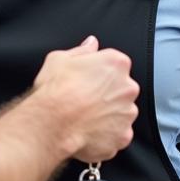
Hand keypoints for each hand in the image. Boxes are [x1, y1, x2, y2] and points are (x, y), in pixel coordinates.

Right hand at [32, 36, 138, 162]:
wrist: (52, 123)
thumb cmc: (55, 90)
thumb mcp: (59, 58)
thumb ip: (81, 50)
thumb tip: (91, 44)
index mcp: (115, 64)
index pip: (113, 64)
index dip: (97, 72)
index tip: (85, 79)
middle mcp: (127, 87)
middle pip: (120, 88)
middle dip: (105, 93)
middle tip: (82, 99)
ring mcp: (127, 114)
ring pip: (120, 112)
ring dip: (106, 114)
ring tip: (82, 117)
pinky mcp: (123, 136)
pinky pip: (116, 134)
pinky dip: (105, 134)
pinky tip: (86, 131)